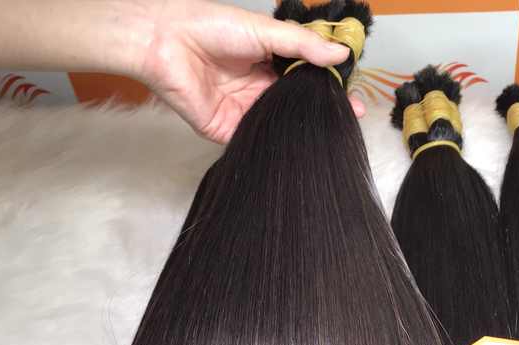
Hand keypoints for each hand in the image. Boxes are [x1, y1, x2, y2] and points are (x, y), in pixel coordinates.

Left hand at [136, 1, 366, 143]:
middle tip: (352, 116)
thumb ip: (301, 45)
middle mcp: (260, 88)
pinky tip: (301, 142)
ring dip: (304, 126)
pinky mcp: (232, 131)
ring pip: (282, 122)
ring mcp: (247, 111)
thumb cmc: (210, 27)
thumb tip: (341, 55)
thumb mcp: (263, 31)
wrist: (165, 43)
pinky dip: (279, 140)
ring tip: (333, 129)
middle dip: (323, 109)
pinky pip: (260, 138)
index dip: (328, 85)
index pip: (305, 77)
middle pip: (297, 102)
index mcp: (268, 61)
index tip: (353, 95)